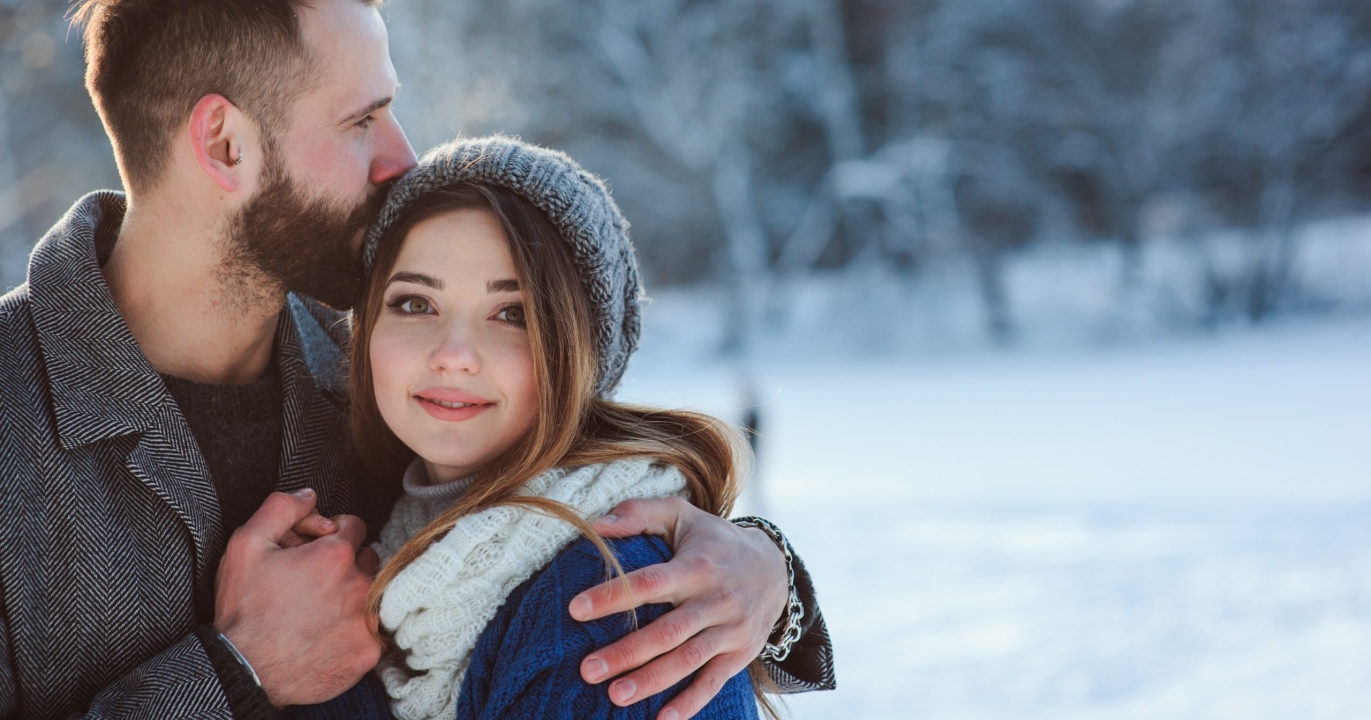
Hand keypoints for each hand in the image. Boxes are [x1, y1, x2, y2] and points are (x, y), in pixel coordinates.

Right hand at [213, 489, 381, 706]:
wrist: (243, 672)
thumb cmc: (244, 609)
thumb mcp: (247, 544)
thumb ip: (281, 507)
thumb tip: (311, 494)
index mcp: (336, 555)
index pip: (355, 526)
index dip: (331, 535)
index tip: (314, 551)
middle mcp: (360, 586)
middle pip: (369, 559)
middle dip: (347, 564)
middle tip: (316, 582)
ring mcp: (368, 622)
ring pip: (375, 595)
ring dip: (355, 597)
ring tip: (322, 610)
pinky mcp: (369, 653)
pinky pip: (374, 631)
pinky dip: (356, 631)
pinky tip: (329, 636)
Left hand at [570, 497, 787, 719]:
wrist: (775, 568)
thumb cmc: (713, 541)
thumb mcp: (682, 516)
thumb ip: (638, 512)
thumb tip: (595, 525)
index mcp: (695, 566)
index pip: (649, 582)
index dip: (613, 596)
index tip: (575, 609)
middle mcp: (714, 599)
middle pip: (667, 631)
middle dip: (626, 652)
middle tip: (587, 670)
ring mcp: (729, 630)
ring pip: (687, 660)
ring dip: (651, 680)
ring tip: (614, 695)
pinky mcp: (739, 654)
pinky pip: (714, 682)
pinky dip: (690, 703)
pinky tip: (662, 719)